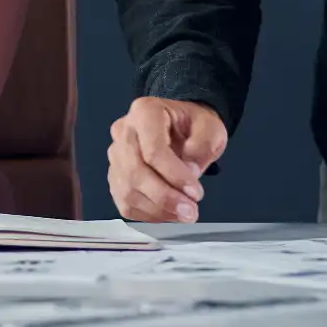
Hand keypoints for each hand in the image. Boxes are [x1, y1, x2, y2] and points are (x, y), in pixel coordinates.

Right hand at [107, 97, 227, 222]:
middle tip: (190, 211)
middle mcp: (123, 131)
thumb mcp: (210, 127)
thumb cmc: (193, 125)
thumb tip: (189, 173)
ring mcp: (116, 154)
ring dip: (157, 209)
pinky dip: (146, 214)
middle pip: (135, 172)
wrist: (181, 127)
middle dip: (164, 197)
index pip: (152, 150)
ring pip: (127, 190)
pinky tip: (168, 214)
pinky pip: (124, 202)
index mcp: (145, 112)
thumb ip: (203, 146)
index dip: (174, 176)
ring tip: (183, 214)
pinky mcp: (115, 175)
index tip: (196, 192)